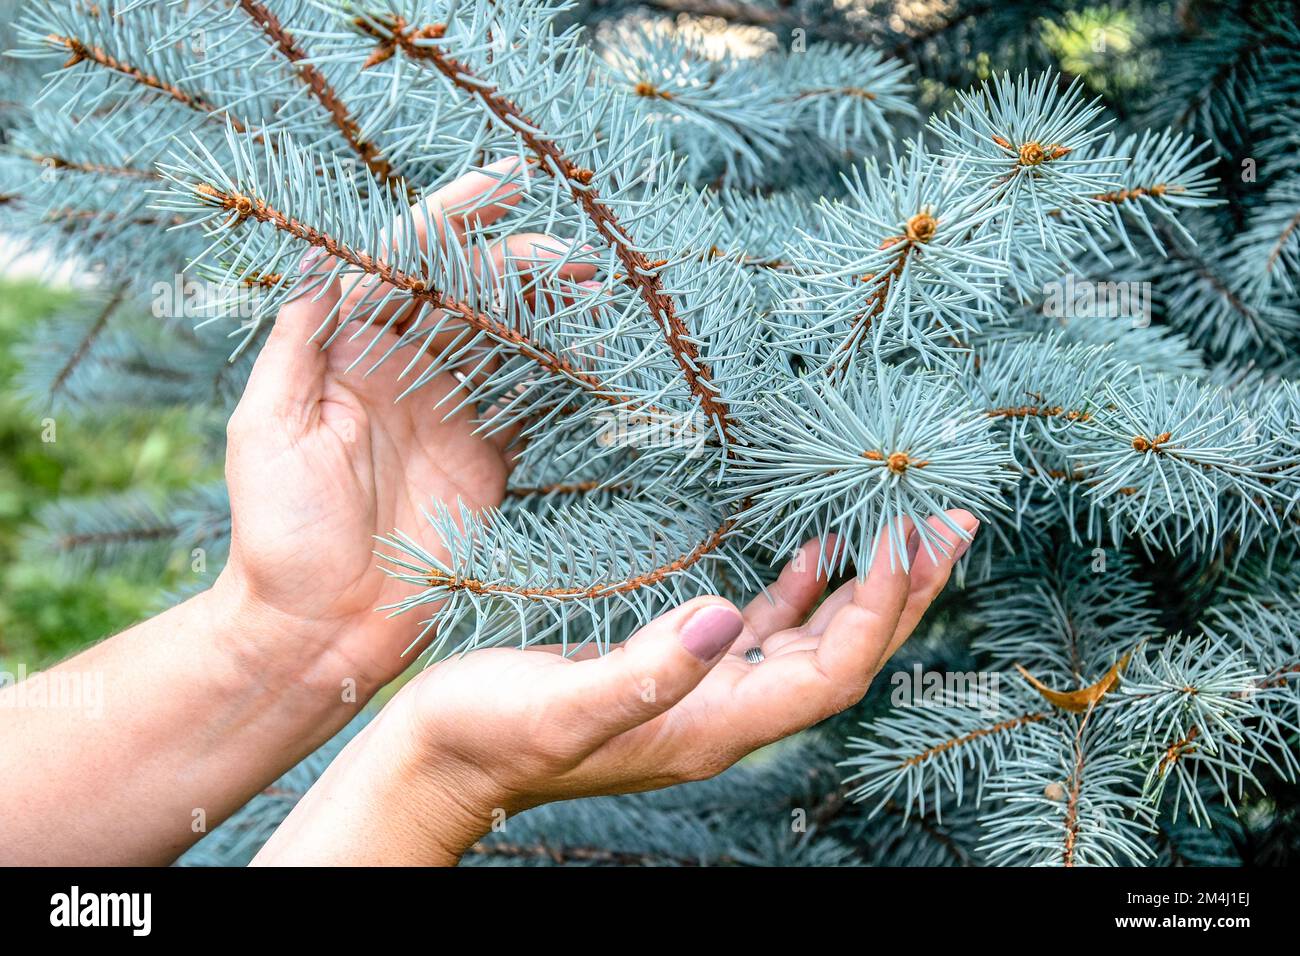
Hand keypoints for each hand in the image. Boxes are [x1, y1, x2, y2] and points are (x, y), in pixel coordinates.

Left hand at [215, 160, 591, 695]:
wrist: (316, 630)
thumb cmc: (279, 532)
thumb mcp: (265, 426)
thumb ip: (298, 340)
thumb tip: (325, 253)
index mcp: (350, 353)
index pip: (406, 263)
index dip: (454, 219)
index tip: (506, 183)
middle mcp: (404, 374)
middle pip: (470, 294)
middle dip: (520, 262)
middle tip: (572, 254)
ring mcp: (450, 418)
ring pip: (507, 340)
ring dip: (549, 308)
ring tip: (595, 285)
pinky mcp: (485, 464)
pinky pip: (530, 406)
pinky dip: (563, 376)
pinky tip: (595, 350)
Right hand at [253, 512, 978, 864]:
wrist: (438, 762)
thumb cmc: (486, 736)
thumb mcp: (561, 705)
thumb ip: (646, 670)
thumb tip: (726, 615)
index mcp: (710, 727)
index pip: (830, 670)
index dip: (879, 607)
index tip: (906, 533)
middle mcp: (723, 715)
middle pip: (844, 656)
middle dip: (904, 593)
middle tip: (951, 522)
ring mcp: (703, 694)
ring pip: (812, 639)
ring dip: (865, 586)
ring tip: (906, 527)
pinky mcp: (677, 671)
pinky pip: (764, 630)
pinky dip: (801, 590)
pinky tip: (815, 552)